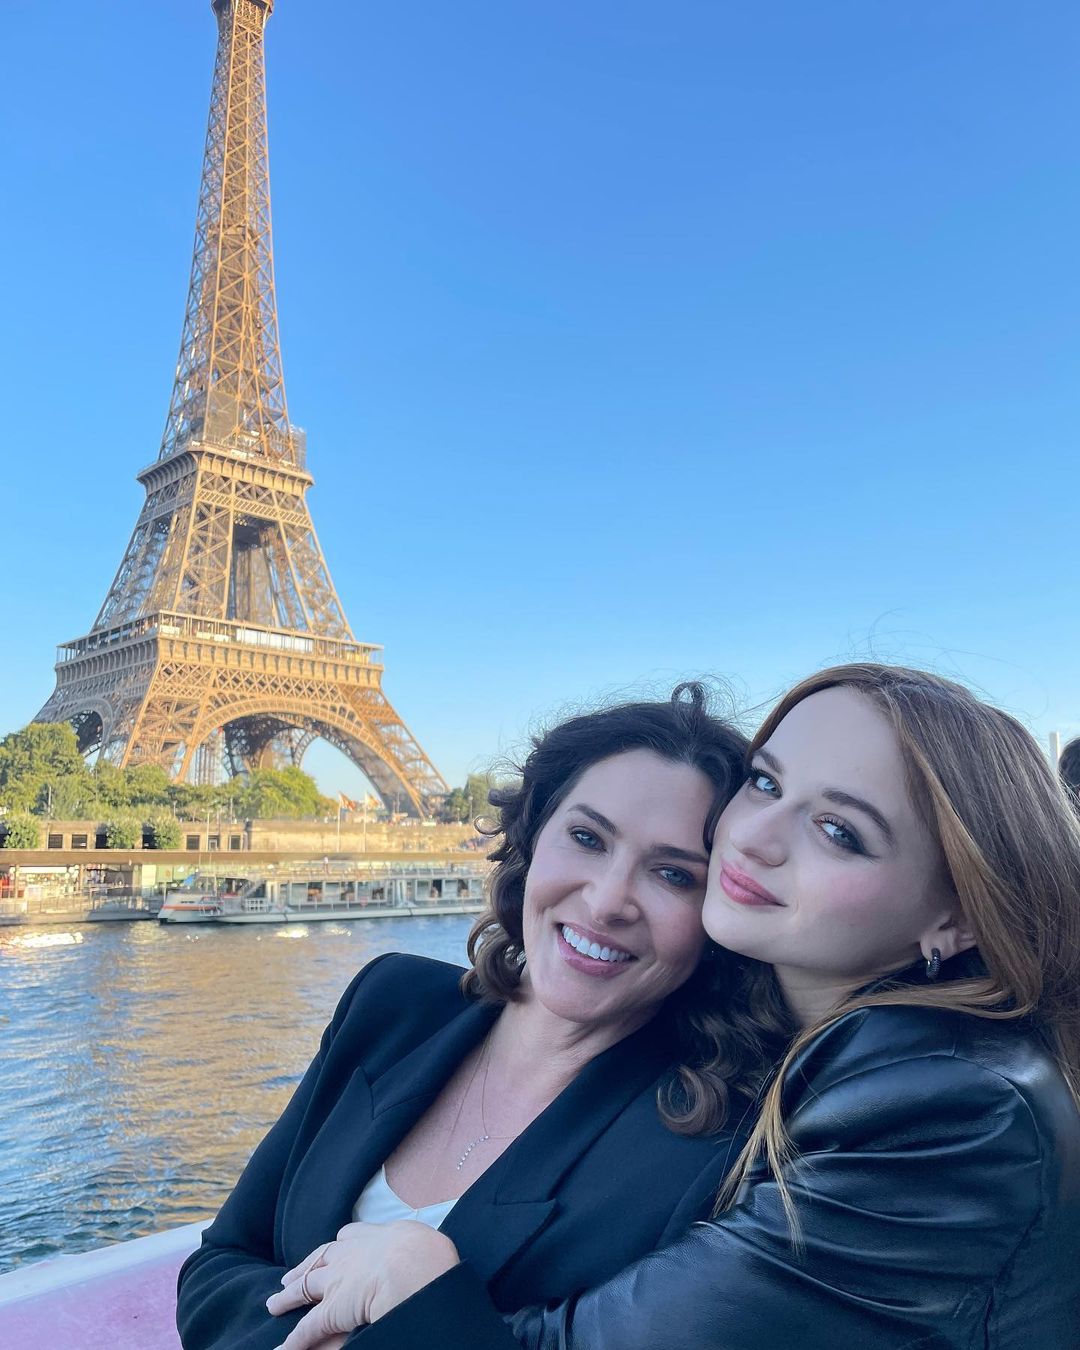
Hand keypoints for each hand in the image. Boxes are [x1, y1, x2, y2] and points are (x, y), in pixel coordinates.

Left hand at [266, 1221, 460, 1348]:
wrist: (413, 1265)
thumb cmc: (427, 1252)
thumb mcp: (423, 1241)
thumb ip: (415, 1247)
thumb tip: (423, 1251)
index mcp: (377, 1237)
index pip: (352, 1236)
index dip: (341, 1243)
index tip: (336, 1245)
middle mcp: (353, 1254)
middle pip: (322, 1257)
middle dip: (307, 1266)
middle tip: (292, 1275)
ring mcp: (339, 1281)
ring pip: (307, 1286)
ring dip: (290, 1295)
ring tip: (276, 1302)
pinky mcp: (332, 1310)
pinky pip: (308, 1326)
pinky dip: (293, 1340)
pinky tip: (282, 1349)